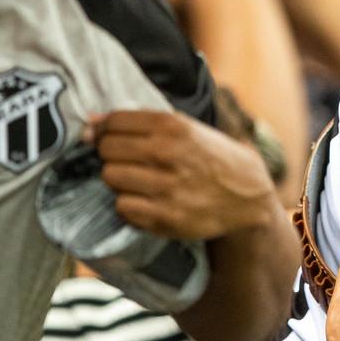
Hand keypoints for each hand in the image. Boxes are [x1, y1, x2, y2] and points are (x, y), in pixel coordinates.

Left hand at [89, 109, 277, 241]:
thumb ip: (142, 123)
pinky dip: (129, 204)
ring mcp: (167, 188)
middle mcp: (169, 154)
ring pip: (110, 178)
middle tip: (127, 160)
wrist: (249, 196)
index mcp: (174, 126)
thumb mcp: (188, 128)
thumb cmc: (213, 158)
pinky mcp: (166, 218)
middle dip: (111, 154)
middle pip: (107, 150)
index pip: (114, 122)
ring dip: (119, 180)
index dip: (105, 129)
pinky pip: (123, 207)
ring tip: (138, 180)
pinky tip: (146, 199)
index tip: (109, 136)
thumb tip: (90, 124)